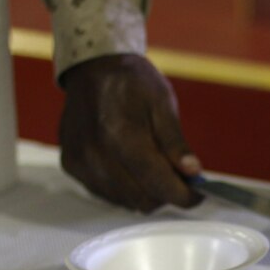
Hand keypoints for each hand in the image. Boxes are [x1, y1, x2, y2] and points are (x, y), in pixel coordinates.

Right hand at [58, 54, 201, 211]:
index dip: (183, 195)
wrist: (93, 68)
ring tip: (155, 168)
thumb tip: (193, 172)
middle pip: (142, 199)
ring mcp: (81, 162)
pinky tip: (133, 169)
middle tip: (179, 179)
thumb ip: (176, 143)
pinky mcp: (72, 166)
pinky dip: (126, 189)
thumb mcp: (162, 105)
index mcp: (122, 135)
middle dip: (166, 194)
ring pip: (125, 201)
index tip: (197, 194)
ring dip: (146, 193)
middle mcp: (96, 153)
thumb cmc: (129, 82)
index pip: (158, 183)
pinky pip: (107, 194)